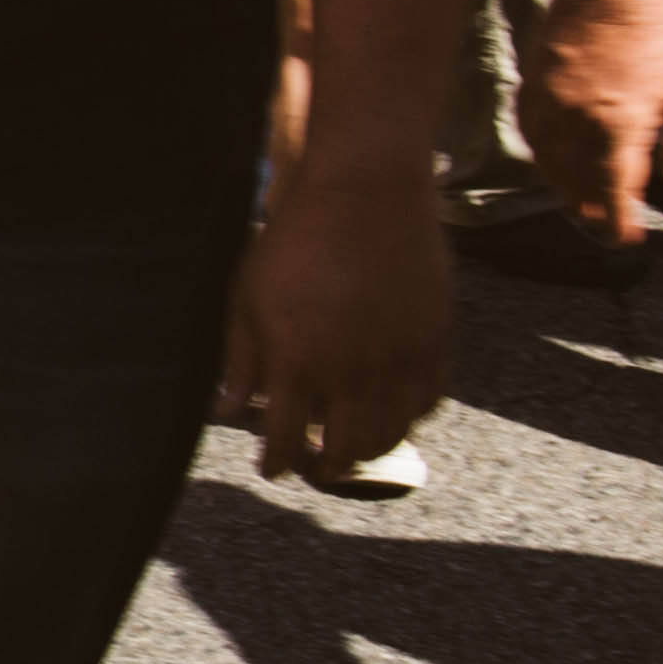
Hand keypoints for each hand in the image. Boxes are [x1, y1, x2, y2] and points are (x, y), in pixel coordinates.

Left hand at [217, 163, 448, 482]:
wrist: (365, 193)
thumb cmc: (294, 240)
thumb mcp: (247, 297)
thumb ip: (240, 360)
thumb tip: (228, 410)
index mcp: (296, 362)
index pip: (282, 440)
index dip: (276, 463)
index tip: (272, 469)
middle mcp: (349, 371)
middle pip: (340, 451)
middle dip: (323, 469)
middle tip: (315, 468)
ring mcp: (397, 359)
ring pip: (387, 435)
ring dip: (365, 451)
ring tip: (350, 449)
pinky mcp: (434, 341)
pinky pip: (426, 403)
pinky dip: (407, 419)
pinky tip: (390, 414)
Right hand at [523, 0, 662, 248]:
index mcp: (618, 125)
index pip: (615, 189)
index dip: (621, 220)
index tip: (627, 239)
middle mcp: (575, 118)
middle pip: (576, 179)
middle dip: (590, 204)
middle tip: (602, 221)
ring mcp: (549, 97)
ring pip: (546, 157)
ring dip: (561, 182)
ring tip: (575, 195)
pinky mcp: (535, 75)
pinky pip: (529, 127)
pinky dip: (539, 148)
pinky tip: (550, 150)